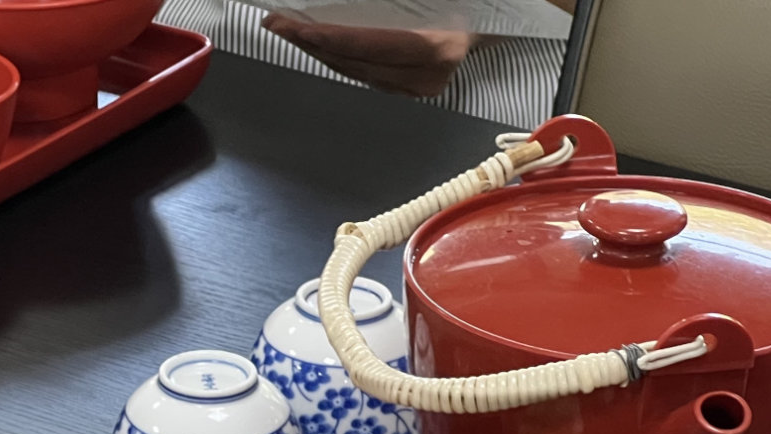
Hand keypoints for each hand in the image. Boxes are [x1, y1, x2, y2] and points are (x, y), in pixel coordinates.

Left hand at [259, 19, 476, 97]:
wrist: (492, 14)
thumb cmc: (462, 5)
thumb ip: (392, 6)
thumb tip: (351, 2)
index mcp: (439, 47)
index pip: (373, 45)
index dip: (333, 38)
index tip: (300, 27)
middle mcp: (429, 74)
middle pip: (356, 61)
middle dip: (312, 42)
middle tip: (278, 22)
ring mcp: (419, 85)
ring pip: (355, 70)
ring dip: (317, 50)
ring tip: (287, 28)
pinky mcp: (410, 88)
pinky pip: (364, 73)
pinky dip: (337, 57)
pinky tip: (314, 42)